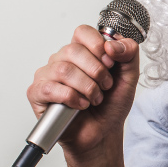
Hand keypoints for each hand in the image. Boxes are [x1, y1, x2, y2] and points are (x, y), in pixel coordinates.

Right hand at [27, 25, 140, 155]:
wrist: (103, 134)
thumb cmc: (110, 106)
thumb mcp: (129, 77)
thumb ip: (129, 53)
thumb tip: (111, 44)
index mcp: (82, 52)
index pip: (82, 32)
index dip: (97, 45)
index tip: (109, 62)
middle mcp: (62, 60)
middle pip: (73, 50)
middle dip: (96, 72)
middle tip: (105, 87)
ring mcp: (47, 76)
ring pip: (63, 70)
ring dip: (86, 88)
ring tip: (94, 99)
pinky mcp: (38, 93)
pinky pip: (51, 88)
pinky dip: (71, 98)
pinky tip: (79, 105)